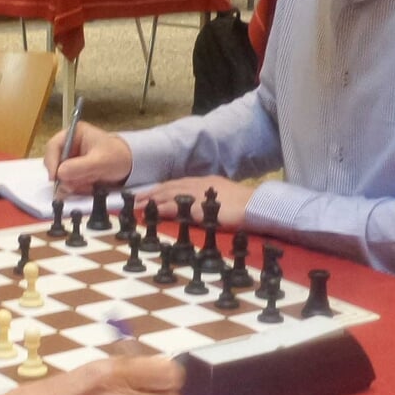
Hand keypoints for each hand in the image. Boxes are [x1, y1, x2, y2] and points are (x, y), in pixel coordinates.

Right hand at [42, 122, 131, 193]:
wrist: (130, 166)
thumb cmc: (117, 157)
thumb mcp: (100, 162)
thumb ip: (80, 167)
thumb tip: (60, 173)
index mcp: (75, 134)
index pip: (53, 146)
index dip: (51, 161)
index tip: (55, 177)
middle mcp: (70, 145)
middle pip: (54, 162)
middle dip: (63, 176)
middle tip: (74, 186)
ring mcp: (71, 159)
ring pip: (60, 175)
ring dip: (71, 183)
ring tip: (88, 185)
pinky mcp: (75, 171)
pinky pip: (67, 182)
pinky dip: (75, 187)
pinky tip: (88, 187)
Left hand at [139, 178, 254, 225]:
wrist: (258, 206)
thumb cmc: (246, 207)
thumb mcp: (225, 201)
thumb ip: (211, 202)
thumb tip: (201, 209)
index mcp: (206, 182)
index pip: (179, 184)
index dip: (163, 189)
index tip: (150, 194)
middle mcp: (199, 184)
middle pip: (170, 186)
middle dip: (152, 192)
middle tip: (136, 199)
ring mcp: (199, 194)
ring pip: (169, 193)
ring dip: (152, 199)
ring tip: (138, 205)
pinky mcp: (199, 206)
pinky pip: (176, 206)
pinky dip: (162, 207)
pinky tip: (152, 211)